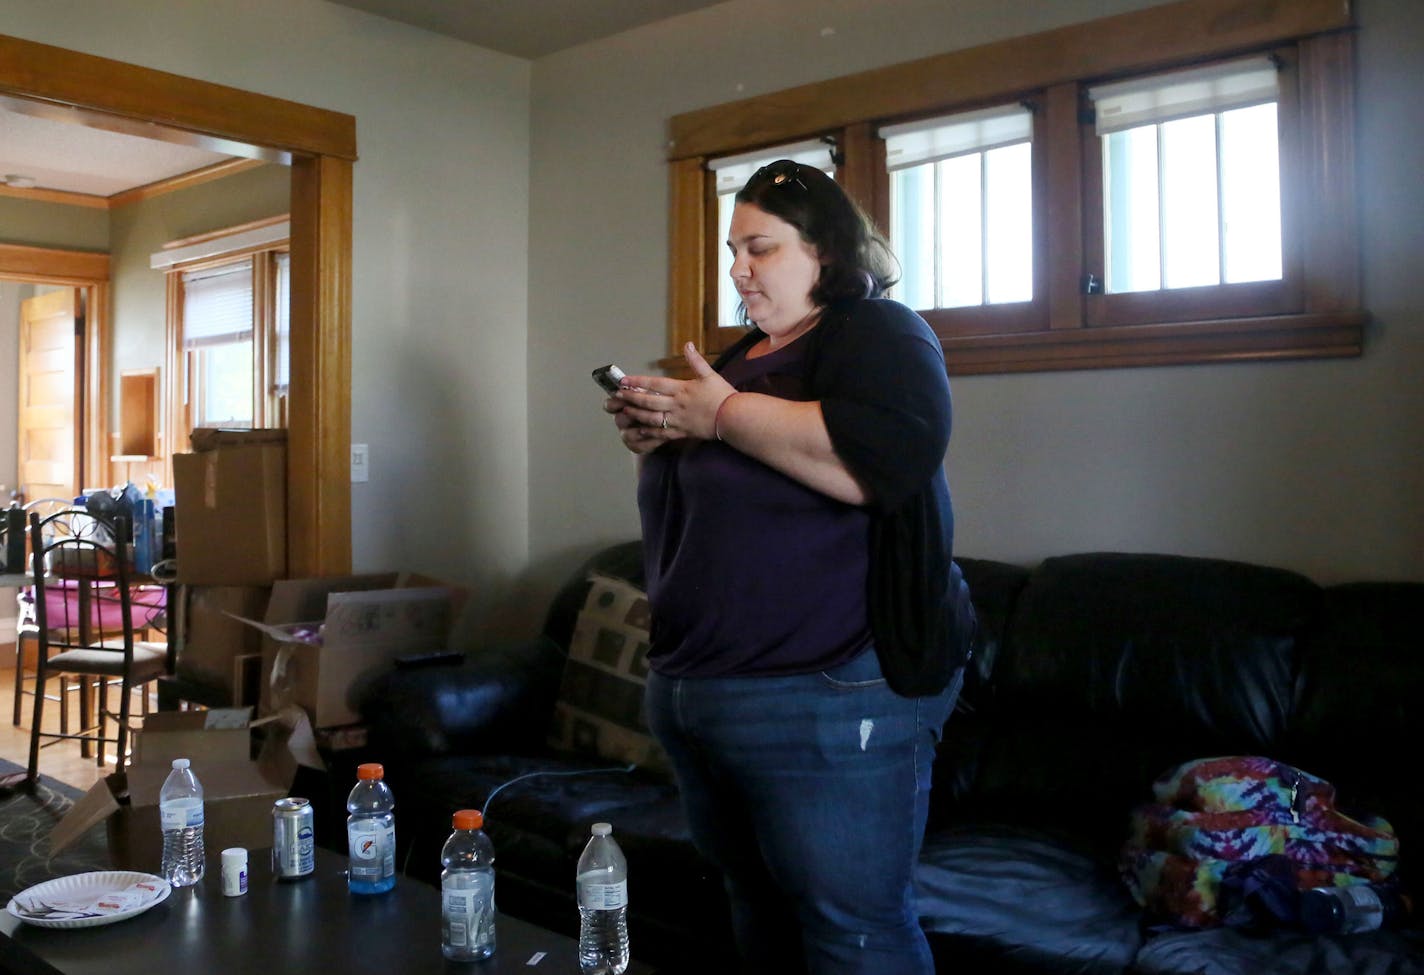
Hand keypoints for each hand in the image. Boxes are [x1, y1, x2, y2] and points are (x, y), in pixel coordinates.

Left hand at [617, 343, 735, 441]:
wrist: (734, 418)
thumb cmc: (723, 395)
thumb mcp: (710, 374)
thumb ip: (696, 360)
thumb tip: (688, 344)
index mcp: (682, 389)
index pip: (655, 385)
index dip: (638, 382)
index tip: (624, 381)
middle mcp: (677, 405)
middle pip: (649, 402)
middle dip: (632, 398)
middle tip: (617, 395)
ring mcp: (678, 420)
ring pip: (652, 418)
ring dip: (636, 414)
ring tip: (624, 410)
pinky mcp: (681, 432)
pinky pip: (661, 434)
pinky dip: (648, 433)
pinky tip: (638, 430)